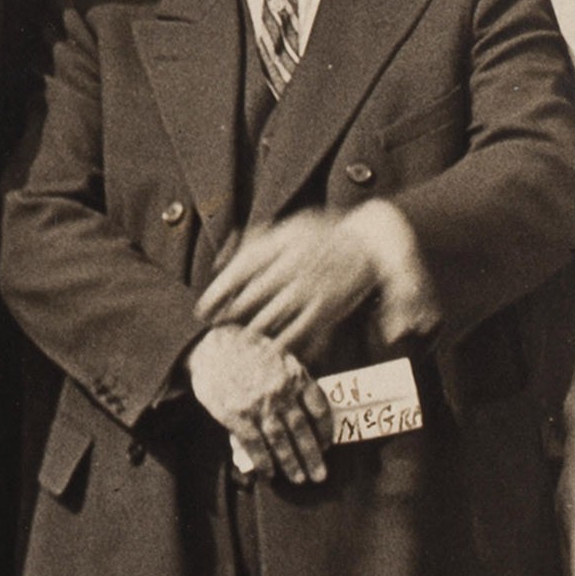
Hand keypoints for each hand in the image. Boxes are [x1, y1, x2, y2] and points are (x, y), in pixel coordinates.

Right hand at [186, 322, 330, 483]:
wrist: (211, 345)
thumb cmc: (246, 348)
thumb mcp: (278, 353)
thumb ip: (293, 378)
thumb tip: (305, 408)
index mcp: (296, 375)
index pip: (319, 408)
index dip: (325, 430)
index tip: (327, 445)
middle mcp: (281, 392)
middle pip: (303, 430)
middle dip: (312, 456)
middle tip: (320, 476)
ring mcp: (260, 405)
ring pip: (281, 441)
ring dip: (291, 463)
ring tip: (299, 479)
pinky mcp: (238, 416)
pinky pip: (255, 444)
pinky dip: (264, 461)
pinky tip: (270, 473)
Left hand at [198, 209, 400, 354]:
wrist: (372, 240)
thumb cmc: (327, 233)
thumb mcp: (290, 227)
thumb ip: (255, 242)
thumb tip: (221, 261)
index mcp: (282, 243)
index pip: (240, 269)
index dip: (217, 292)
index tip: (202, 309)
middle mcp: (293, 267)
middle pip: (250, 297)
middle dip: (228, 315)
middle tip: (215, 327)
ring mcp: (309, 289)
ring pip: (269, 317)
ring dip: (249, 331)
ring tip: (236, 340)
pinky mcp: (326, 308)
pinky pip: (297, 331)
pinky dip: (281, 343)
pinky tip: (269, 348)